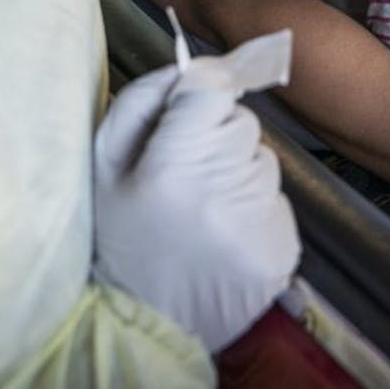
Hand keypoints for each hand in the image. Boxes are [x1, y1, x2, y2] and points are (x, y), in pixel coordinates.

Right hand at [93, 66, 298, 350]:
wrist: (151, 323)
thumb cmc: (123, 236)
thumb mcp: (106, 164)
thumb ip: (142, 102)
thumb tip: (186, 65)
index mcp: (175, 163)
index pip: (214, 86)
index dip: (203, 92)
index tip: (193, 107)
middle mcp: (225, 187)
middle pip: (241, 122)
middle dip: (218, 137)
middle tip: (187, 176)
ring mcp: (259, 220)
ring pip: (262, 160)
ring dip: (239, 174)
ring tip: (204, 212)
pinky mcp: (283, 247)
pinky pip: (276, 200)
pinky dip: (256, 210)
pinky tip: (225, 235)